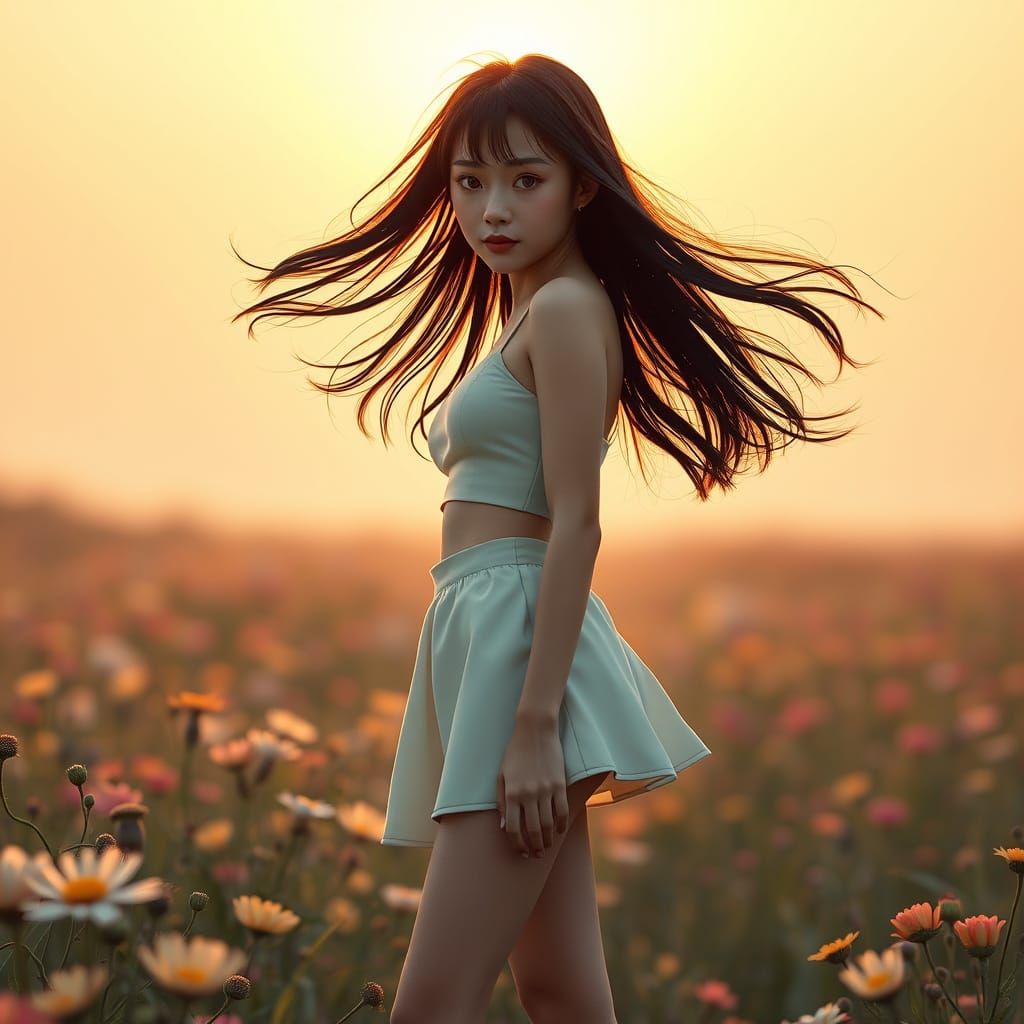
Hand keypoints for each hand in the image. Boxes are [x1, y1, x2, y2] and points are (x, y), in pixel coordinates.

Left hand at [497, 714, 568, 859]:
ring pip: (549, 824)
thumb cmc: (514, 752)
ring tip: (546, 846)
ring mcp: (546, 790)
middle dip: (534, 847)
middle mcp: (529, 794)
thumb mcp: (501, 775)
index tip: (520, 852)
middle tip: (535, 854)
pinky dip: (561, 825)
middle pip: (533, 831)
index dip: (517, 844)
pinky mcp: (560, 784)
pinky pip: (562, 811)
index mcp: (512, 793)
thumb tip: (504, 827)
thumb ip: (502, 801)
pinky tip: (559, 831)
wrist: (535, 730)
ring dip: (548, 840)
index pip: (513, 829)